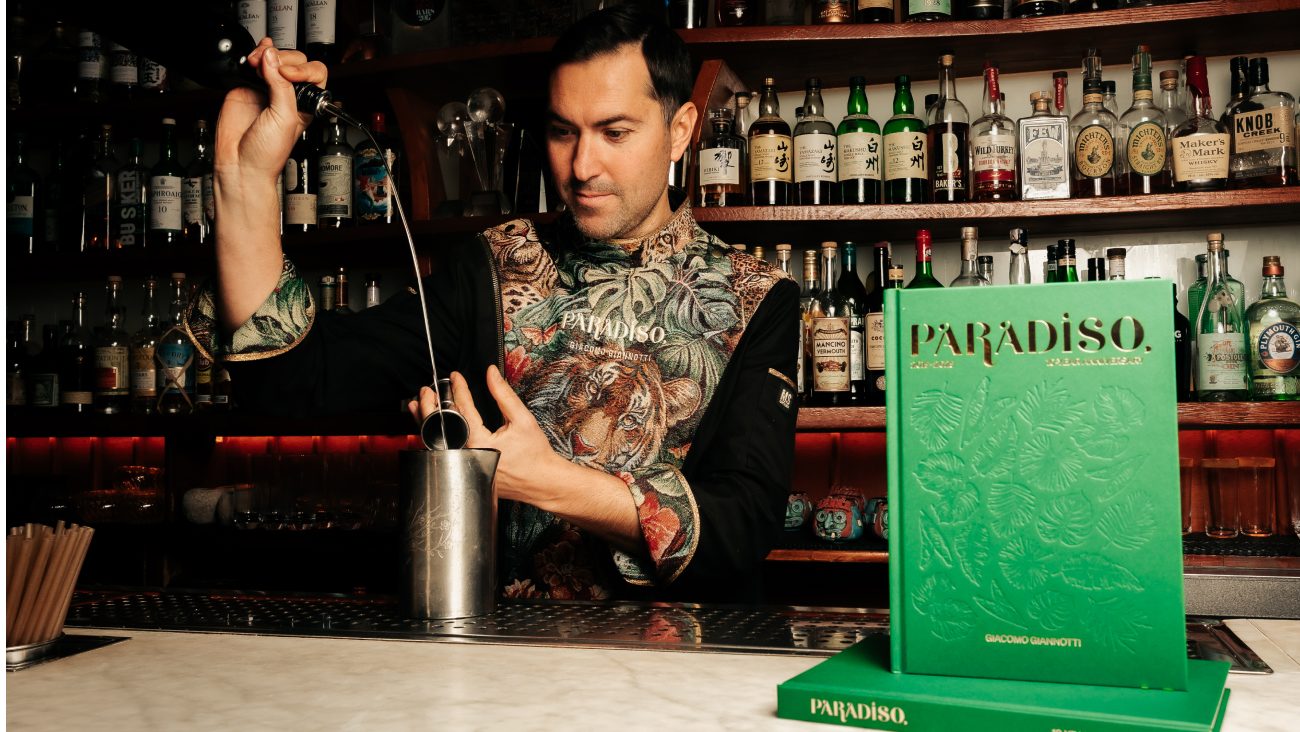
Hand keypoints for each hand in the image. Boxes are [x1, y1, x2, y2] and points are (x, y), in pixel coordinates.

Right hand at [214, 37, 327, 183]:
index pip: (313, 73)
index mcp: (305, 104)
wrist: (240, 164)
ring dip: (267, 54)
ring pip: (273, 59)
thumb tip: (272, 58)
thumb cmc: (267, 153)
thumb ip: (281, 87)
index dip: (302, 68)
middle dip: (283, 59)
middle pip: (293, 61)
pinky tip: (255, 54)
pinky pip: (253, 64)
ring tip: (257, 62)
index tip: (287, 74)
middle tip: (272, 69)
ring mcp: (266, 89)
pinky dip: (255, 54)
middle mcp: (287, 95)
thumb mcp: (284, 118)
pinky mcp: (247, 87)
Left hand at [408, 367, 563, 504]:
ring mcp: (463, 465)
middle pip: (440, 426)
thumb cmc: (534, 455)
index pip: (462, 408)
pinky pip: (444, 451)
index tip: (455, 376)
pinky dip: (435, 437)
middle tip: (428, 390)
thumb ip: (503, 394)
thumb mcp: (522, 419)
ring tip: (419, 405)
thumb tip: (491, 374)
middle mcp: (466, 455)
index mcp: (479, 442)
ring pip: (437, 441)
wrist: (541, 481)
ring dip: (426, 421)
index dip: (458, 388)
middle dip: (431, 405)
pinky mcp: (464, 471)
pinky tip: (431, 427)